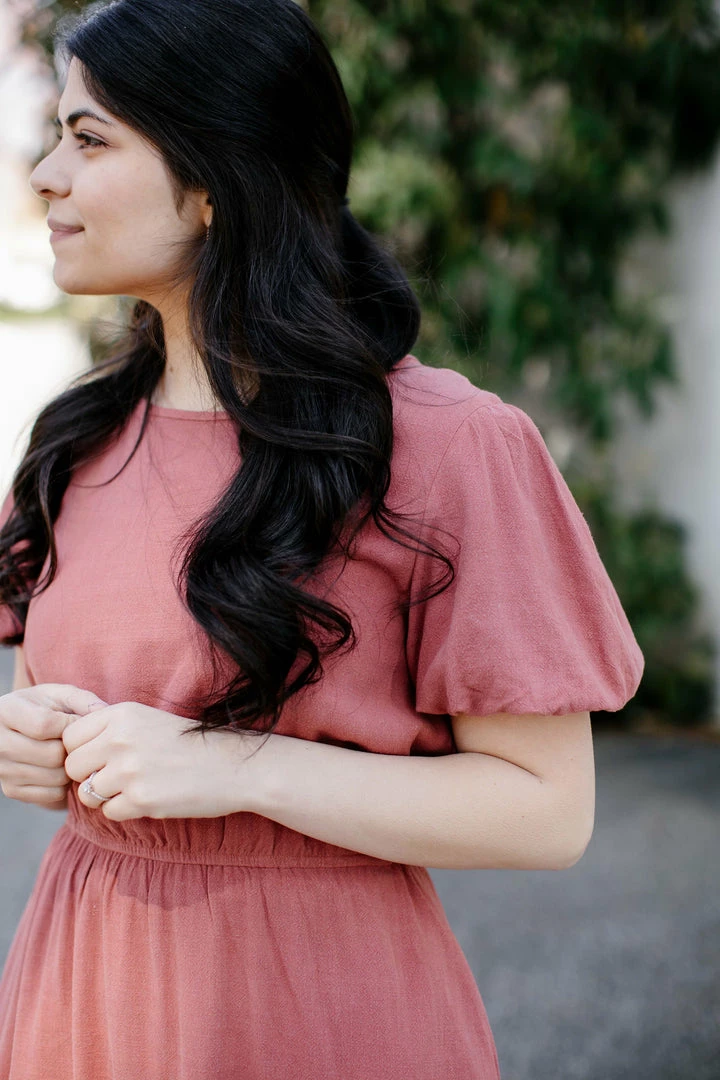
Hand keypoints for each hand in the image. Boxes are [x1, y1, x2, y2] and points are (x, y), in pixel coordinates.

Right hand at [0, 684, 107, 808]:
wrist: (17, 728)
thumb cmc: (43, 707)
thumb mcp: (58, 695)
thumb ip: (81, 699)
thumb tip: (103, 711)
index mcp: (5, 711)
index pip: (44, 725)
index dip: (70, 725)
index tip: (77, 721)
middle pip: (52, 755)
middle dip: (73, 748)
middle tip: (76, 741)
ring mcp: (2, 770)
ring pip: (55, 777)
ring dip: (71, 767)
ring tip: (69, 753)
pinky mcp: (11, 790)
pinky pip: (52, 794)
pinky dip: (64, 784)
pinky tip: (60, 767)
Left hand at [62, 701, 262, 819]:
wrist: (233, 766)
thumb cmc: (189, 744)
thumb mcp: (148, 720)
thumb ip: (111, 728)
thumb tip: (69, 746)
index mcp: (122, 714)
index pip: (70, 736)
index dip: (81, 750)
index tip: (100, 757)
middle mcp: (121, 739)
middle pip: (72, 766)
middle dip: (88, 776)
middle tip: (114, 777)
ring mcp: (130, 771)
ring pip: (87, 792)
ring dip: (105, 795)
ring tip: (133, 788)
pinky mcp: (142, 800)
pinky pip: (109, 812)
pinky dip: (124, 810)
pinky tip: (147, 799)